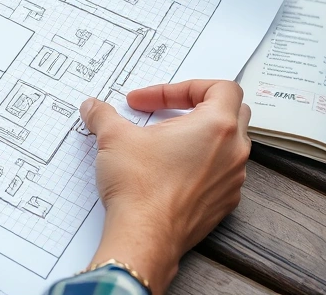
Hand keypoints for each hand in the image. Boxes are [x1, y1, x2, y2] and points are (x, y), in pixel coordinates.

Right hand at [79, 81, 250, 294]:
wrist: (144, 237)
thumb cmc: (139, 187)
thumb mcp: (113, 137)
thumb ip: (103, 114)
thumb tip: (92, 107)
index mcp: (217, 125)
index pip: (220, 87)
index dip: (183, 88)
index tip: (151, 101)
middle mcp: (233, 151)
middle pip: (232, 112)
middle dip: (198, 108)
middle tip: (166, 115)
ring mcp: (233, 180)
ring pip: (229, 145)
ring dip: (201, 138)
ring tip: (165, 144)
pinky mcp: (224, 203)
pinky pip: (221, 174)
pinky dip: (201, 166)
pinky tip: (170, 172)